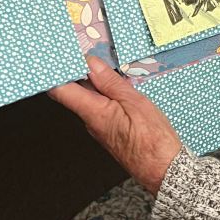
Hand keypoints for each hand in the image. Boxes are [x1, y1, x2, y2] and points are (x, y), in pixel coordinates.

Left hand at [48, 56, 181, 196]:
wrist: (163, 170)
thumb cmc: (152, 139)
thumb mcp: (135, 103)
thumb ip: (111, 83)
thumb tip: (91, 64)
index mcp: (94, 113)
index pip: (61, 91)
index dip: (57, 71)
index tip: (61, 54)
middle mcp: (90, 121)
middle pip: (73, 92)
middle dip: (76, 71)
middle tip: (85, 50)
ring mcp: (99, 127)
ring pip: (88, 98)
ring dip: (92, 80)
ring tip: (102, 62)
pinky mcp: (109, 130)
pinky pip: (100, 106)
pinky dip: (103, 92)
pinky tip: (115, 83)